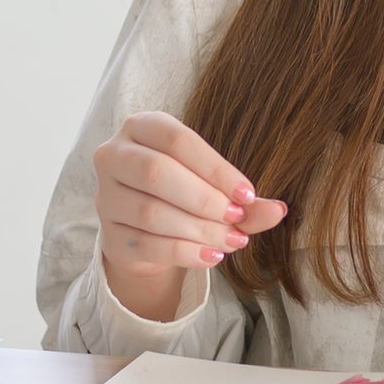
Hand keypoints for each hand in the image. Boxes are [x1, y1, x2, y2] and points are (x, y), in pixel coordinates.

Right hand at [91, 113, 285, 322]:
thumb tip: (278, 211)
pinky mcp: (110, 236)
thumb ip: (245, 198)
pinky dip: (184, 253)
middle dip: (204, 199)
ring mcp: (105, 197)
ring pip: (150, 213)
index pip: (178, 141)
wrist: (146, 230)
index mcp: (141, 127)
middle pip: (156, 173)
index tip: (248, 194)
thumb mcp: (214, 186)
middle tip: (237, 218)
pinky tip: (212, 255)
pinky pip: (146, 245)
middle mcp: (114, 156)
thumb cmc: (184, 193)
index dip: (216, 168)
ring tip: (231, 240)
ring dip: (198, 229)